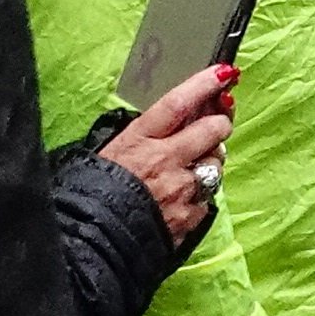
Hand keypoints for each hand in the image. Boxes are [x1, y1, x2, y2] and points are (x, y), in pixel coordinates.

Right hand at [102, 64, 234, 250]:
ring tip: (193, 165)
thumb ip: (144, 137)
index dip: (204, 84)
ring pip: (216, 163)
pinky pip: (207, 197)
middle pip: (213, 129)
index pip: (179, 103)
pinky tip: (185, 196)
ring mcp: (181, 189)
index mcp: (139, 140)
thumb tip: (173, 123)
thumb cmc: (91, 194)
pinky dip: (201, 193)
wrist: (90, 242)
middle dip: (221, 122)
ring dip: (211, 159)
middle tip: (218, 122)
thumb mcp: (110, 153)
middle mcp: (166, 161)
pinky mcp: (189, 216)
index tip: (223, 73)